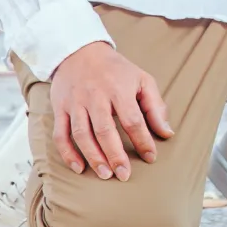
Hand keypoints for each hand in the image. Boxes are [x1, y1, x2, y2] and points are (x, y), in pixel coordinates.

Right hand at [48, 41, 172, 179]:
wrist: (79, 51)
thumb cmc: (116, 70)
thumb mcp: (142, 79)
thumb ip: (155, 106)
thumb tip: (167, 133)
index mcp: (119, 89)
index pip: (132, 119)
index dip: (142, 140)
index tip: (150, 157)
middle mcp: (95, 97)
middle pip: (105, 130)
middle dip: (115, 155)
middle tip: (124, 175)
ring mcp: (75, 103)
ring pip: (82, 134)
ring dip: (93, 157)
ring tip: (105, 175)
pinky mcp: (59, 108)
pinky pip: (60, 134)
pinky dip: (68, 153)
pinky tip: (79, 168)